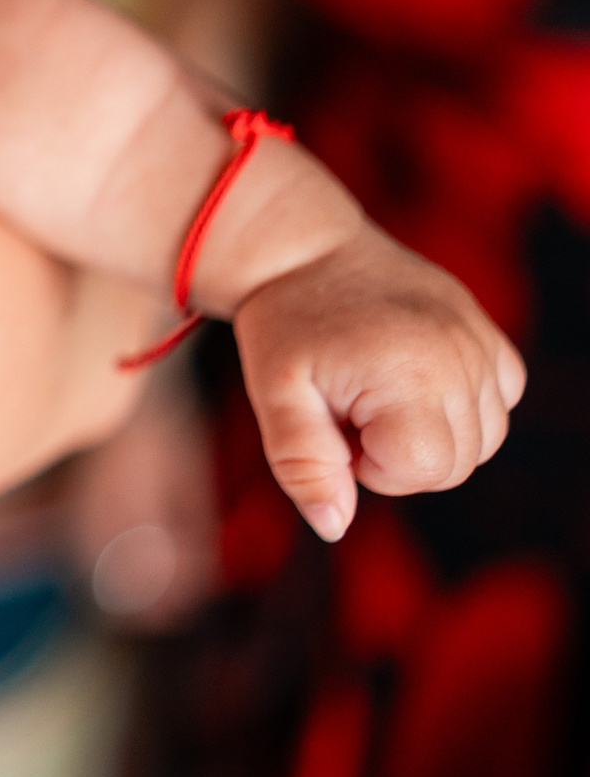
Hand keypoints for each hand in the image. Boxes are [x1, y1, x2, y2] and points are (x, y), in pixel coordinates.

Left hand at [232, 224, 525, 541]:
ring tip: (375, 392)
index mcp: (410, 373)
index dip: (369, 466)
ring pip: (484, 440)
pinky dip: (463, 407)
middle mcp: (461, 357)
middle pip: (456, 464)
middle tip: (348, 408)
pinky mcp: (488, 333)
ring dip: (429, 434)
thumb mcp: (274, 394)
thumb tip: (335, 526)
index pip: (422, 471)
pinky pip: (502, 401)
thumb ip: (303, 464)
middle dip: (396, 455)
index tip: (334, 425)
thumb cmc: (283, 323)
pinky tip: (412, 381)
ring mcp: (481, 342)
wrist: (303, 250)